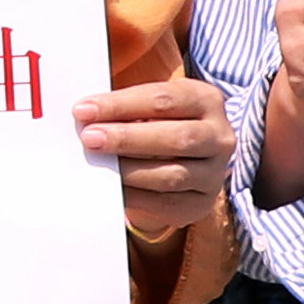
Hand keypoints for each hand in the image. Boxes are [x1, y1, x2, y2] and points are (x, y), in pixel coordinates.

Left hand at [84, 73, 235, 244]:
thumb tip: (86, 117)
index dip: (121, 105)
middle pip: (176, 138)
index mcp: (206, 100)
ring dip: (130, 171)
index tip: (84, 110)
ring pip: (172, 175)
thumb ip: (126, 108)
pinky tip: (111, 188)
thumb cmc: (159, 122)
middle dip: (128, 138)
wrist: (186, 158)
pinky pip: (167, 203)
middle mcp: (219, 137)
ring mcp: (214, 173)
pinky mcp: (202, 203)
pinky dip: (136, 196)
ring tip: (98, 164)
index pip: (163, 100)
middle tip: (90, 138)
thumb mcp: (151, 105)